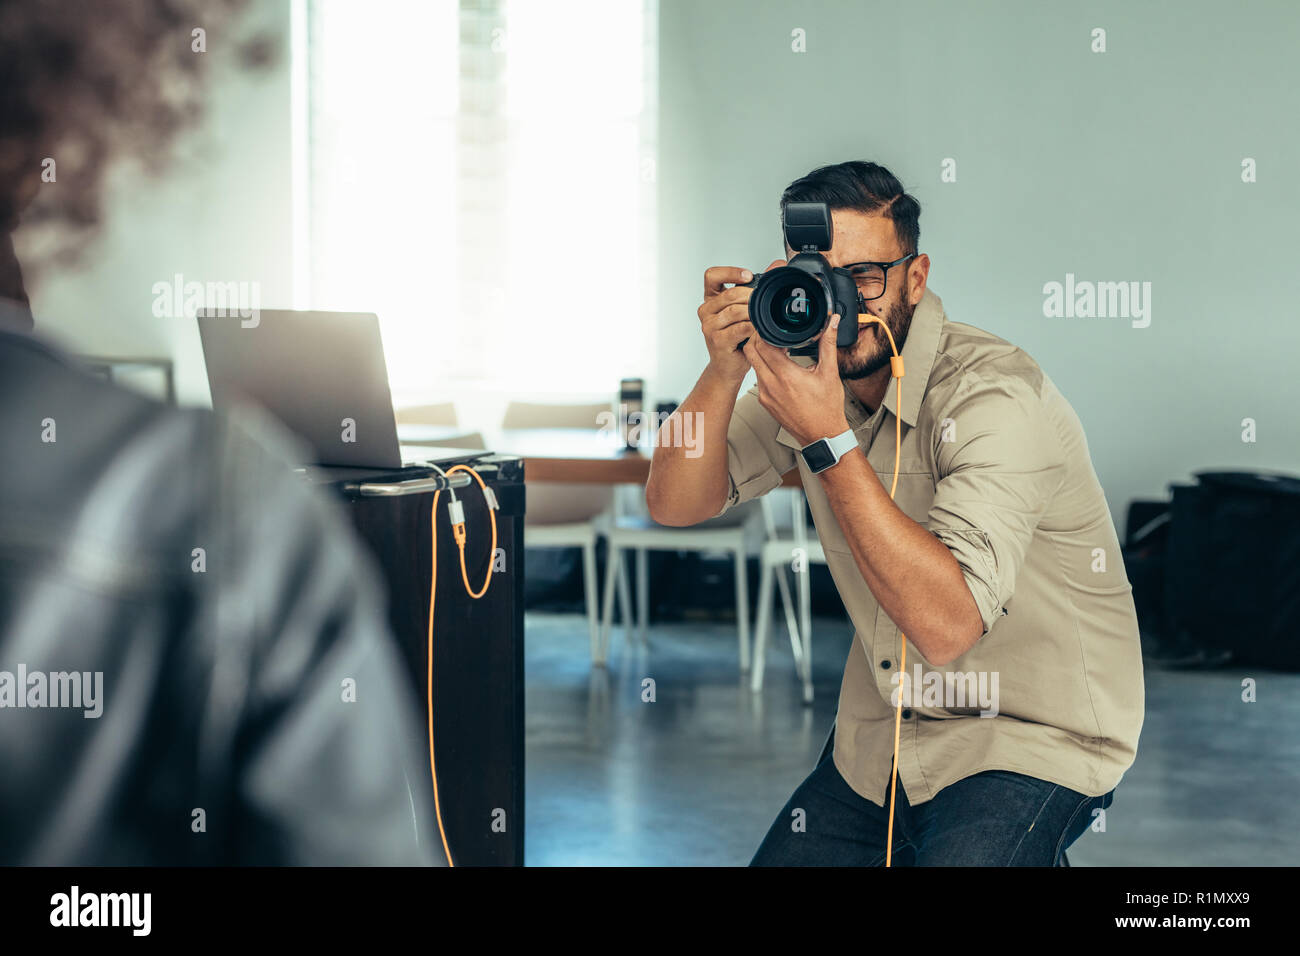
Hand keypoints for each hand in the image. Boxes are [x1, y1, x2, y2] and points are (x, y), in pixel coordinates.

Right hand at [697, 260, 785, 386]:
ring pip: (735, 311)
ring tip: (761, 319)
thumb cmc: (737, 338)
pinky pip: (739, 328)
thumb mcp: (746, 310)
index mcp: (711, 299)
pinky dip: (753, 328)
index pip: (712, 276)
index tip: (748, 276)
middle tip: (763, 304)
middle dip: (751, 296)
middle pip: (730, 294)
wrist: (728, 367)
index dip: (730, 272)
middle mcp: (706, 311)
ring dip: (753, 314)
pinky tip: (758, 331)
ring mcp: (709, 326)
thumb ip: (758, 287)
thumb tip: (777, 264)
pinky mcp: (717, 340)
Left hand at [742, 313, 849, 447]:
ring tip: (777, 350)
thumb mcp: (830, 373)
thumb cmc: (827, 408)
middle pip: (751, 353)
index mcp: (786, 375)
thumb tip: (833, 322)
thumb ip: (828, 344)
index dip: (765, 332)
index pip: (762, 345)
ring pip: (753, 366)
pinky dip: (764, 370)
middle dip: (758, 340)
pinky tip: (778, 368)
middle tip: (772, 336)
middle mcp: (771, 385)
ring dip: (760, 355)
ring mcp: (766, 395)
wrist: (822, 435)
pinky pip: (758, 380)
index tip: (775, 328)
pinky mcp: (765, 402)